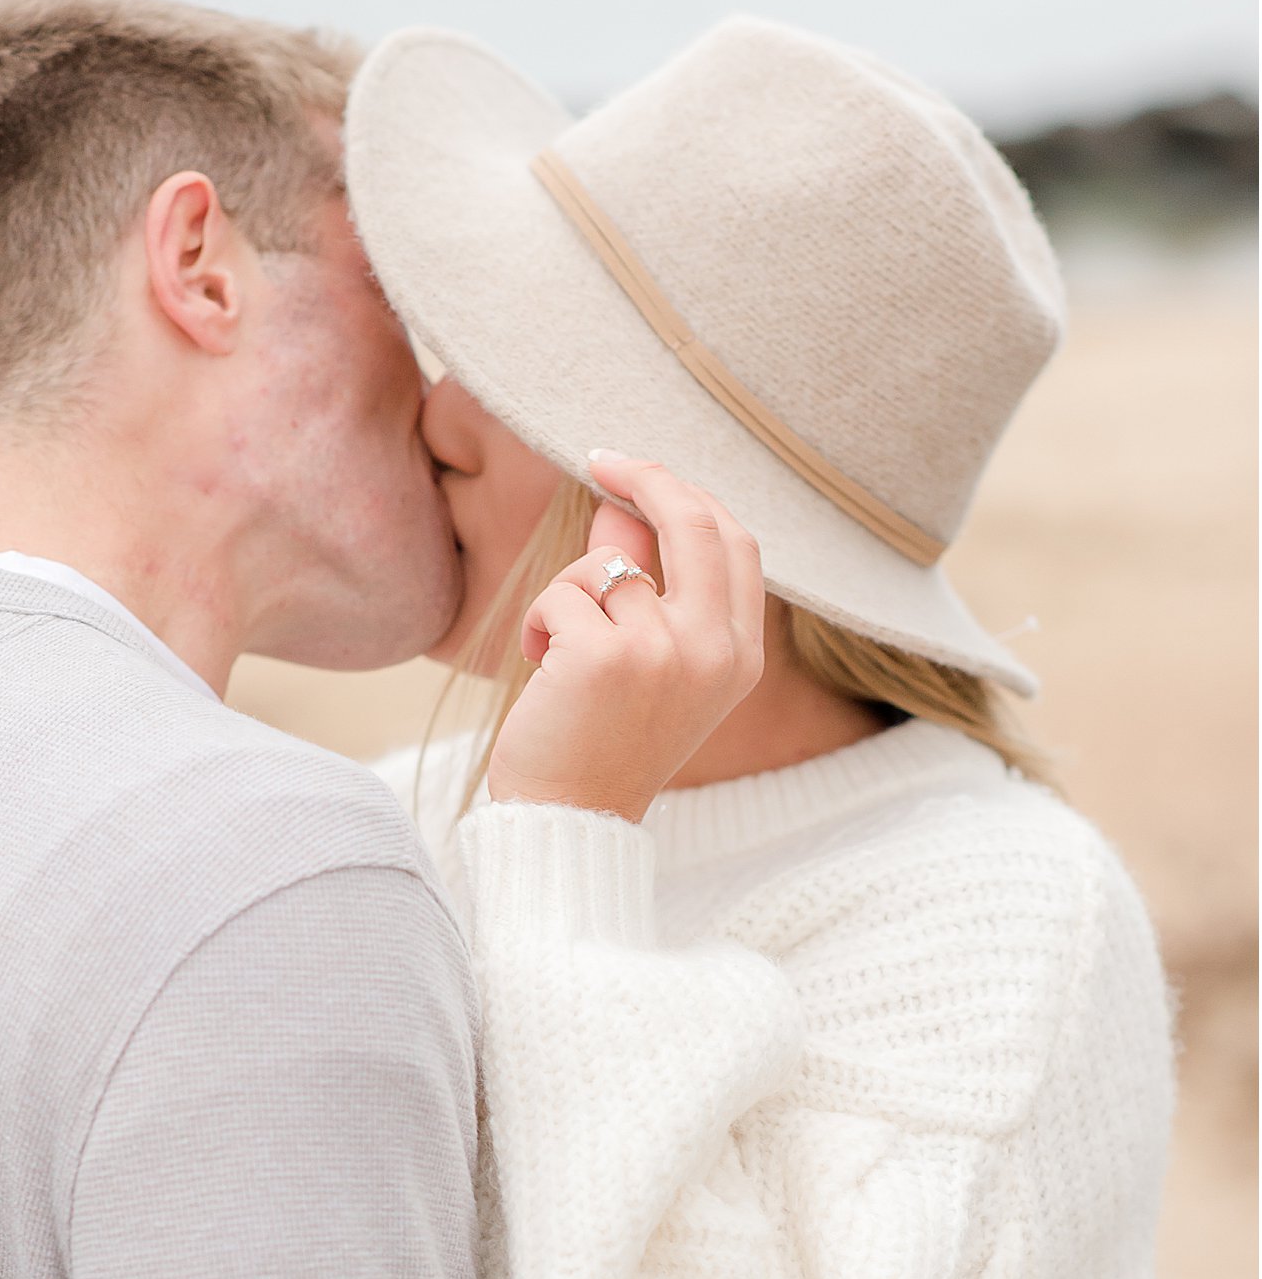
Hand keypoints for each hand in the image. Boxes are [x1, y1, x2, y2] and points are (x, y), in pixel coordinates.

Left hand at [487, 452, 765, 821]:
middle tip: (601, 458)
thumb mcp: (646, 663)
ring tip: (557, 651)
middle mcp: (712, 651)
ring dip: (567, 593)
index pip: (735, 543)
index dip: (688, 495)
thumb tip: (621, 506)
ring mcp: (662, 652)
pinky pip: (562, 594)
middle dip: (645, 476)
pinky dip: (539, 621)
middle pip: (693, 522)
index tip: (641, 472)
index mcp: (739, 657)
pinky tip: (540, 668)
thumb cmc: (602, 743)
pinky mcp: (603, 657)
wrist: (571, 820)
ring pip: (606, 564)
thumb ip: (647, 588)